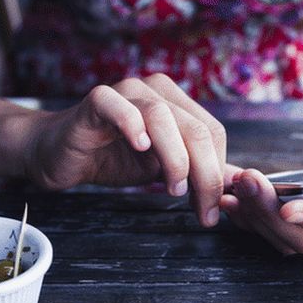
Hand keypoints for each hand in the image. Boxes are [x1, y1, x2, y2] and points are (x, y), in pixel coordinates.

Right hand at [24, 74, 226, 226]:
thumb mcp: (163, 168)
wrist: (62, 156)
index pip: (212, 133)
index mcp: (175, 103)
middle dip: (205, 174)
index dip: (218, 172)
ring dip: (175, 158)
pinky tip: (139, 148)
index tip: (212, 209)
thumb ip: (198, 170)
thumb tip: (240, 183)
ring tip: (174, 189)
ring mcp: (125, 92)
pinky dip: (133, 126)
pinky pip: (118, 107)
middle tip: (203, 211)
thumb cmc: (112, 158)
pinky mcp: (96, 101)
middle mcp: (154, 91)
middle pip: (195, 128)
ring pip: (163, 118)